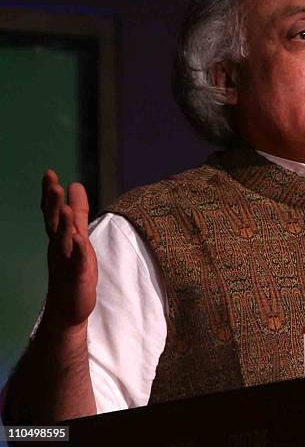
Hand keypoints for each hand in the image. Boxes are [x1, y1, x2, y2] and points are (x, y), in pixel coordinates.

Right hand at [40, 169, 97, 332]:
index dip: (50, 194)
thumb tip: (75, 184)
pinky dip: (78, 251)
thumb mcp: (77, 234)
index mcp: (60, 236)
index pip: (53, 212)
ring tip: (66, 208)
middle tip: (53, 185)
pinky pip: (77, 262)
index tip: (49, 173)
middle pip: (55, 223)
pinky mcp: (78, 276)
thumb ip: (78, 211)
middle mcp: (60, 247)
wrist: (68, 307)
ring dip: (65, 225)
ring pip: (64, 241)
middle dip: (54, 205)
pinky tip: (80, 240)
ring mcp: (67, 262)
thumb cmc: (72, 268)